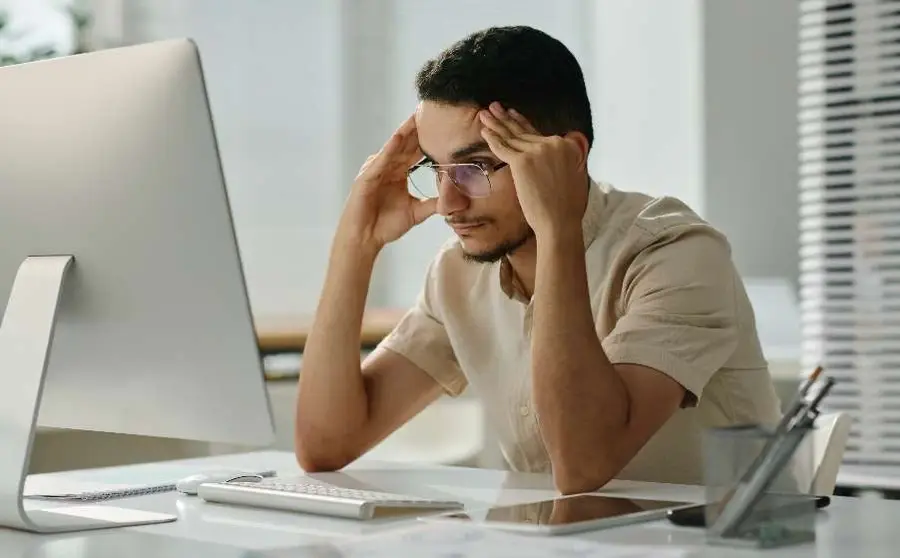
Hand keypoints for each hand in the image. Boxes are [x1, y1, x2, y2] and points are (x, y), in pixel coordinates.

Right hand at [337, 114, 436, 250]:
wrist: (365, 239)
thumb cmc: (385, 225)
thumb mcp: (416, 212)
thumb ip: (434, 204)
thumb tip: (454, 200)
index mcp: (398, 172)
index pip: (415, 150)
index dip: (428, 138)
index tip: (442, 124)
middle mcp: (387, 167)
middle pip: (406, 143)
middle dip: (418, 128)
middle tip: (432, 109)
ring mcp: (376, 170)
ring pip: (393, 147)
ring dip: (405, 132)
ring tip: (417, 116)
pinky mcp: (366, 177)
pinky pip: (381, 160)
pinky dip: (390, 149)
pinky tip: (400, 137)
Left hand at [479, 102, 586, 238]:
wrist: (560, 222)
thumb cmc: (566, 207)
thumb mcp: (576, 176)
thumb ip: (568, 161)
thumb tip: (564, 155)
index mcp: (567, 146)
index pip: (538, 133)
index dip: (522, 123)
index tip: (512, 114)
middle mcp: (554, 143)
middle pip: (523, 132)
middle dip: (506, 119)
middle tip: (494, 107)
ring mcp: (538, 151)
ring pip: (512, 136)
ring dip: (495, 124)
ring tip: (484, 114)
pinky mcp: (523, 162)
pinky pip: (503, 147)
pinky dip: (492, 138)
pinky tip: (484, 131)